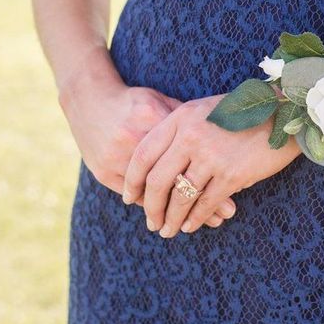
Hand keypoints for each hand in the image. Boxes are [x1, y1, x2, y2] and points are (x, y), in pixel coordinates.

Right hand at [58, 50, 237, 226]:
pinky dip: (155, 207)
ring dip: (178, 211)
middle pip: (172, 175)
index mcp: (152, 116)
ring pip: (153, 192)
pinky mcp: (102, 170)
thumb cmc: (134, 101)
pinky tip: (173, 216)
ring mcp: (115, 156)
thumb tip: (219, 137)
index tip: (234, 189)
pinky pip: (134, 196)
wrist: (89, 100)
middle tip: (225, 215)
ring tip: (203, 223)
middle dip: (200, 200)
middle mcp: (133, 137)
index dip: (210, 173)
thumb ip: (185, 120)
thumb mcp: (161, 102)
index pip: (187, 150)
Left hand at [122, 93, 302, 237]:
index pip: (144, 154)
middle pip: (157, 180)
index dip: (132, 180)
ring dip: (170, 218)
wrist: (283, 112)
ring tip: (166, 229)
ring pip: (180, 197)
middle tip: (150, 221)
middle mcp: (191, 136)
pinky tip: (190, 226)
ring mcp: (211, 156)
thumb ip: (181, 129)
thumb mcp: (205, 109)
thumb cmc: (243, 111)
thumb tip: (160, 161)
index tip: (129, 196)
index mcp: (181, 118)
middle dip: (149, 206)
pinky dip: (195, 219)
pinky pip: (204, 204)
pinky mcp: (231, 174)